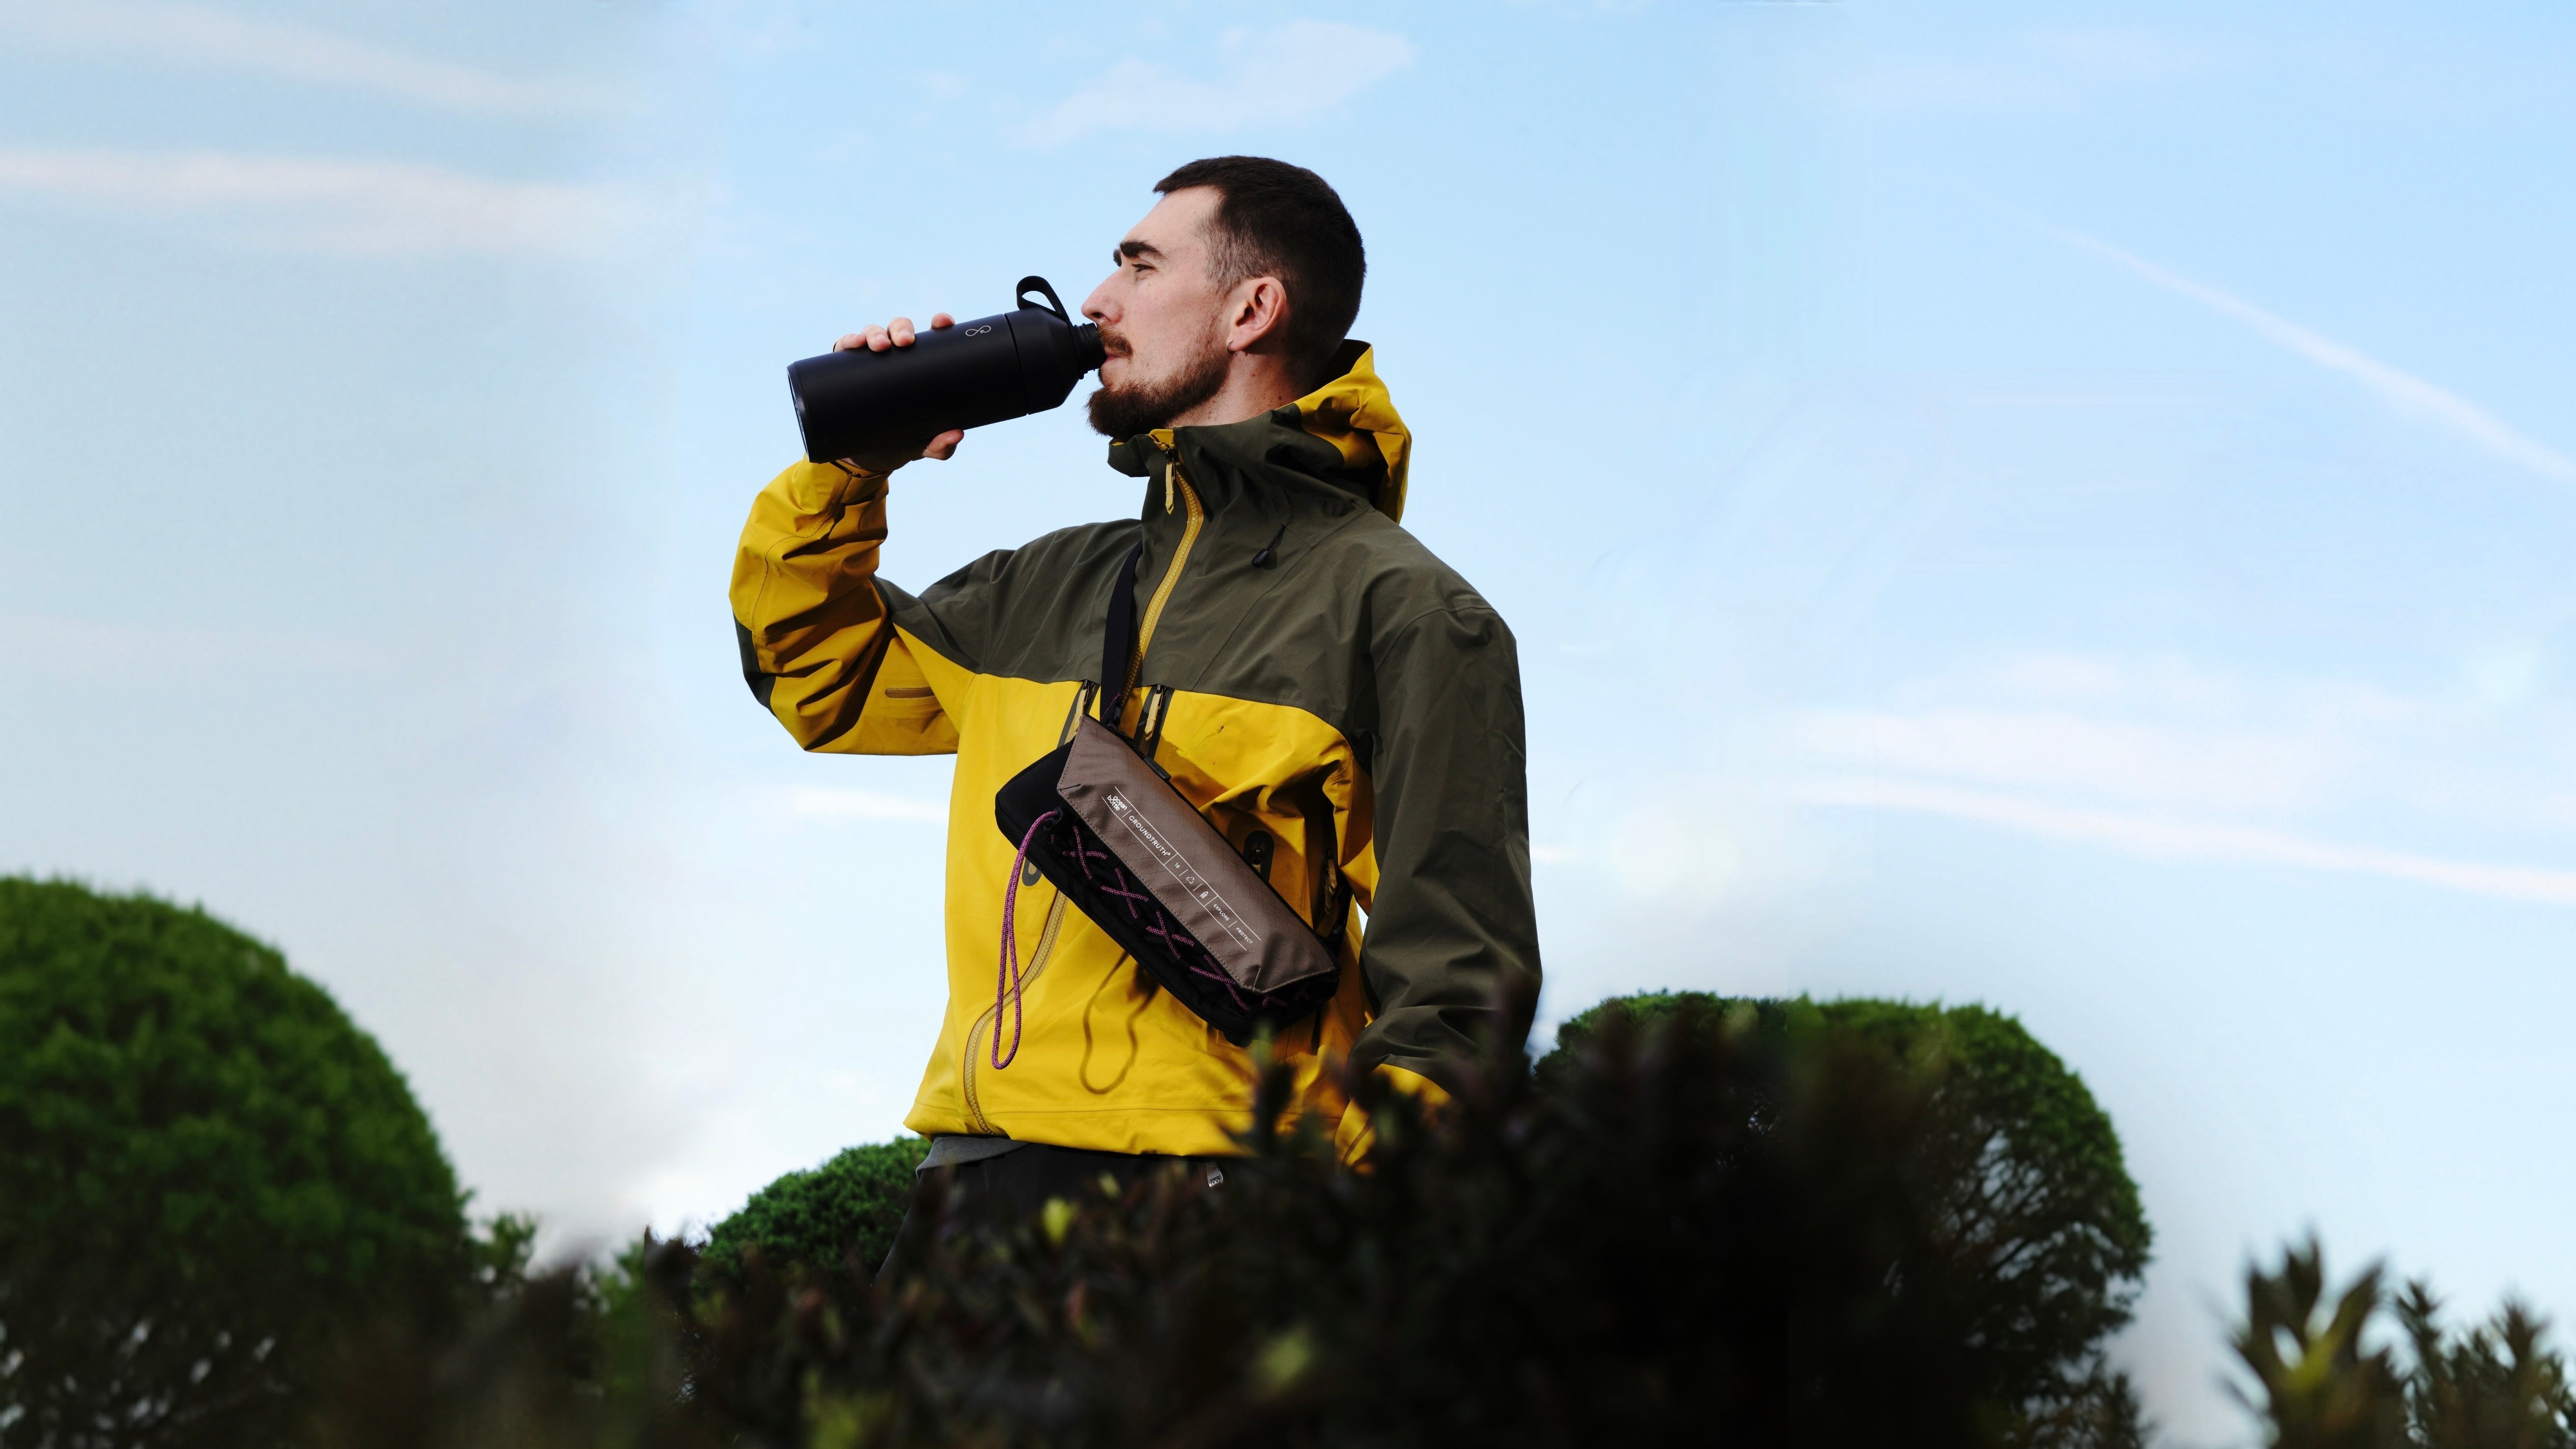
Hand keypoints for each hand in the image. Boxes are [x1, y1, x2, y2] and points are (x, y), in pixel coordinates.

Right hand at [832, 314, 964, 472]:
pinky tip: (854, 344)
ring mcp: (870, 359)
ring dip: (875, 333)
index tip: (942, 322)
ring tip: (880, 346)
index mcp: (920, 364)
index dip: (939, 324)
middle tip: (905, 342)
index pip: (932, 337)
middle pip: (900, 329)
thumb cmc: (903, 441)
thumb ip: (942, 445)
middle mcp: (895, 356)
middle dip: (902, 329)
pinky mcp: (846, 367)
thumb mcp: (924, 446)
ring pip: (873, 333)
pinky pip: (845, 347)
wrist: (866, 456)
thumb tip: (957, 434)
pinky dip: (849, 341)